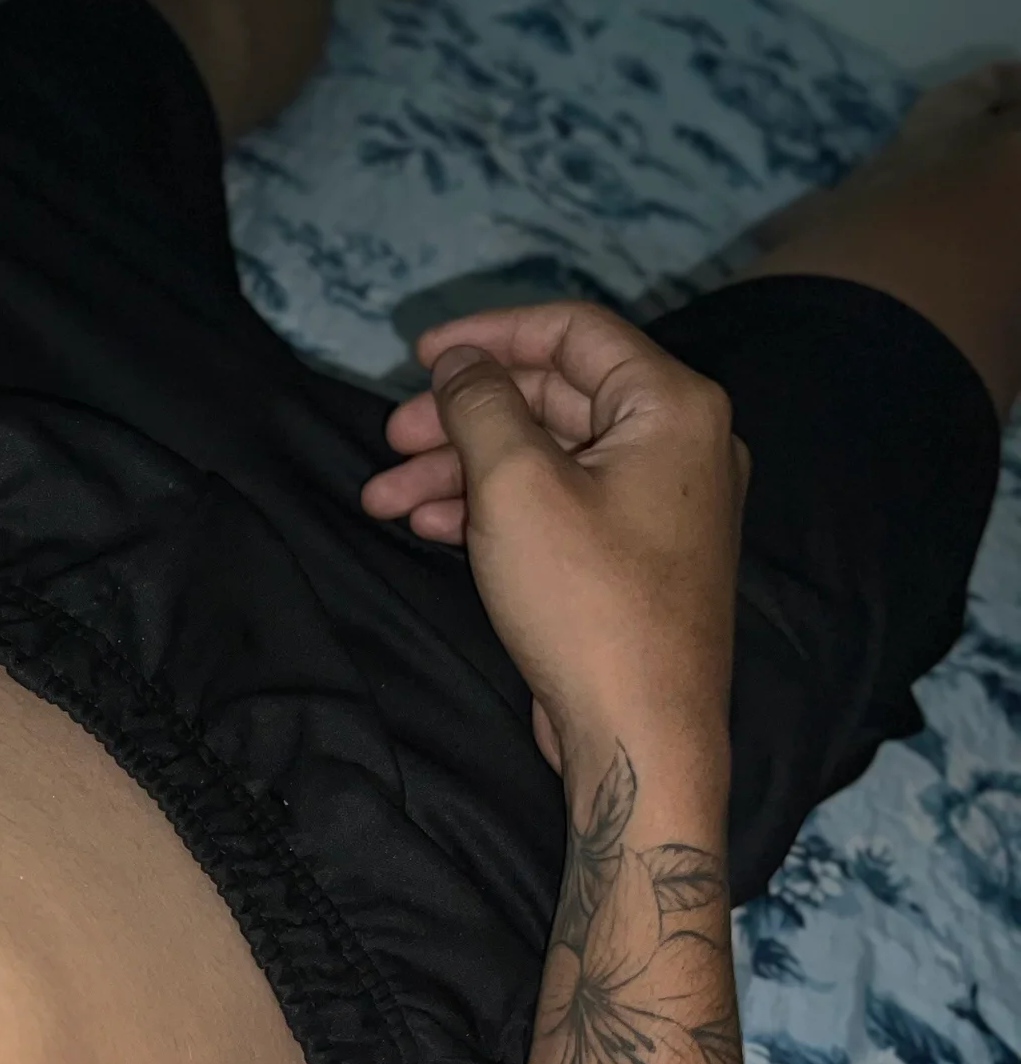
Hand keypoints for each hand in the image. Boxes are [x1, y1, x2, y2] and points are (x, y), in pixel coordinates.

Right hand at [360, 302, 746, 772]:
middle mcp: (678, 444)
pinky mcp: (632, 556)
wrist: (640, 732)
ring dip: (461, 468)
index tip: (418, 355)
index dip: (488, 333)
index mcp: (670, 406)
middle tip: (389, 438)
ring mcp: (658, 503)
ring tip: (385, 497)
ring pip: (546, 456)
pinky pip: (558, 504)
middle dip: (461, 415)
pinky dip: (494, 507)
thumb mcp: (515, 486)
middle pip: (552, 396)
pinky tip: (429, 527)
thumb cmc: (587, 602)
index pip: (573, 331)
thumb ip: (480, 405)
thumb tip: (459, 362)